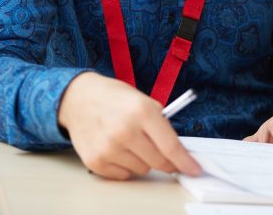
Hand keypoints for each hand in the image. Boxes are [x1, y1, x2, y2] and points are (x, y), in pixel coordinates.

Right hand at [57, 72, 201, 179]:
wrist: (78, 98)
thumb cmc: (114, 98)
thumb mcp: (143, 100)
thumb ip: (160, 124)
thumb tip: (178, 150)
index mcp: (142, 111)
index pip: (170, 146)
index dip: (185, 161)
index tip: (194, 169)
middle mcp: (125, 131)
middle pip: (158, 162)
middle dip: (166, 161)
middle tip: (164, 154)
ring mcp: (109, 148)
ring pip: (142, 169)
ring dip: (142, 160)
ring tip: (130, 141)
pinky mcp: (95, 161)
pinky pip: (123, 175)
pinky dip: (125, 165)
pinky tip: (117, 148)